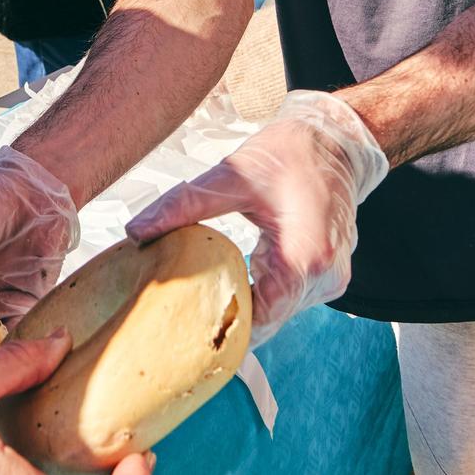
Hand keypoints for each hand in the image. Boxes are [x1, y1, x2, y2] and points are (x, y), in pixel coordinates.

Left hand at [125, 90, 387, 343]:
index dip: (220, 329)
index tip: (180, 334)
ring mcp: (331, 280)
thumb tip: (136, 230)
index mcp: (305, 257)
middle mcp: (324, 277)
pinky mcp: (329, 276)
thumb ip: (184, 205)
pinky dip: (263, 293)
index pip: (259, 320)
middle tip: (180, 321)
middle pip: (267, 320)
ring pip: (278, 312)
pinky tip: (236, 280)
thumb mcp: (232, 175)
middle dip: (227, 318)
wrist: (338, 140)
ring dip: (247, 305)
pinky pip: (289, 299)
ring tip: (203, 299)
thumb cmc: (291, 152)